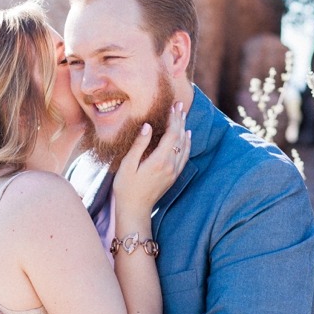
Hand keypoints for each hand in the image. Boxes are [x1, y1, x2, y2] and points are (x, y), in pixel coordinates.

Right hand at [113, 101, 190, 219]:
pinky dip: (187, 143)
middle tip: (180, 104)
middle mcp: (170, 166)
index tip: (172, 106)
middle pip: (180, 138)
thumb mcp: (127, 165)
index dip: (173, 119)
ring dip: (184, 129)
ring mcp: (174, 172)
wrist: (135, 209)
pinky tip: (187, 135)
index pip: (171, 134)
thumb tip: (148, 126)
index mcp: (159, 161)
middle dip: (180, 120)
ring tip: (183, 114)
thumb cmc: (126, 187)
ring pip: (185, 146)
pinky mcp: (174, 176)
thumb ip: (139, 145)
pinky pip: (185, 156)